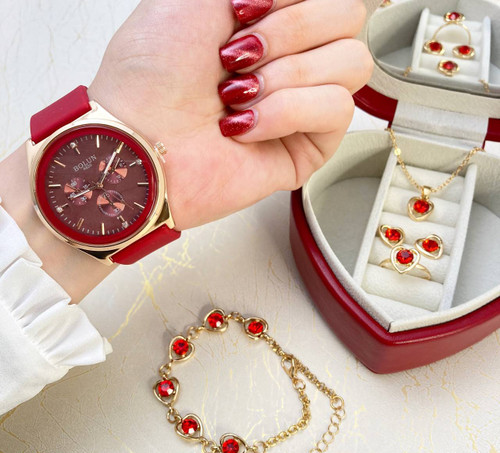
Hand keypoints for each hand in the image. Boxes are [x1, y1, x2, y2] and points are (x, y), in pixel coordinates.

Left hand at [89, 0, 371, 230]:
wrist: (139, 141)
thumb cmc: (152, 75)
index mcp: (269, 19)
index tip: (239, 11)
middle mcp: (290, 59)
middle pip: (349, 18)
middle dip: (289, 31)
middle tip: (237, 57)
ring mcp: (303, 104)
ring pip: (353, 63)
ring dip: (286, 74)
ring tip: (237, 96)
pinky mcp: (308, 146)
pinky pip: (337, 109)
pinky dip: (286, 112)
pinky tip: (246, 126)